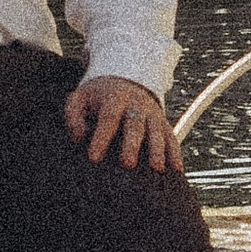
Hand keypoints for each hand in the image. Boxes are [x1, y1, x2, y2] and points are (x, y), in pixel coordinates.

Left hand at [62, 72, 182, 171]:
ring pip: (157, 131)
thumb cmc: (97, 98)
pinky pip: (171, 137)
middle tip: (127, 164)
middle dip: (132, 145)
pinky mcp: (163, 124)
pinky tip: (177, 170)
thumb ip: (73, 116)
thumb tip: (79, 138)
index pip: (108, 117)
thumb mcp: (80, 98)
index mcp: (114, 98)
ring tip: (156, 168)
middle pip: (135, 124)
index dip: (101, 137)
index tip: (93, 158)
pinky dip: (175, 153)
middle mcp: (136, 106)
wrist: (124, 81)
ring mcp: (152, 114)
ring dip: (158, 150)